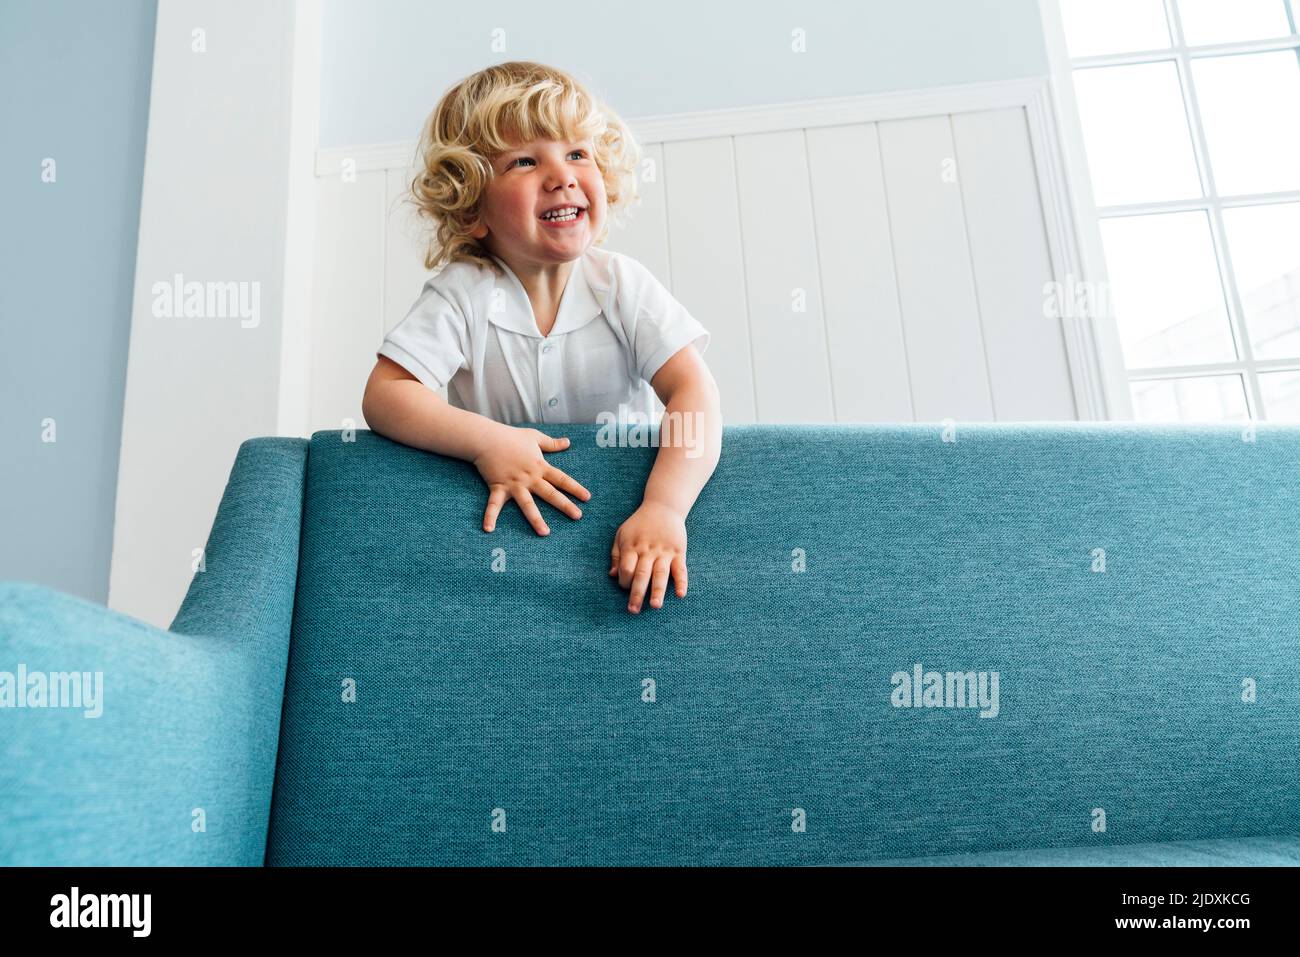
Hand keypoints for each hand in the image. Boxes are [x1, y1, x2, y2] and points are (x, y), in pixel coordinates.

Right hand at [473, 427, 590, 535]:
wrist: (487, 438)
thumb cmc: (511, 436)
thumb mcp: (535, 437)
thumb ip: (552, 443)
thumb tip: (568, 442)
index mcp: (539, 466)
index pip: (561, 479)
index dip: (575, 488)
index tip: (587, 498)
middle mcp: (529, 478)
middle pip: (550, 493)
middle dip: (565, 505)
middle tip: (578, 516)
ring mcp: (514, 484)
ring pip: (527, 504)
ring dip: (536, 519)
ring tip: (545, 533)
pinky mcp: (498, 487)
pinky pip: (494, 504)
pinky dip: (490, 516)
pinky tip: (488, 529)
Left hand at [608, 501, 687, 613]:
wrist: (663, 507)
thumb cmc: (639, 524)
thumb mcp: (622, 534)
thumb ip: (616, 555)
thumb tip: (612, 575)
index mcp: (632, 546)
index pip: (626, 568)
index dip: (624, 580)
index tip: (625, 586)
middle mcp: (648, 550)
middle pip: (641, 574)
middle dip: (637, 593)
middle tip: (634, 610)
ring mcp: (664, 551)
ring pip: (660, 574)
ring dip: (658, 591)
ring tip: (656, 606)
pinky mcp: (679, 551)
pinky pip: (680, 569)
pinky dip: (681, 582)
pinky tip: (681, 594)